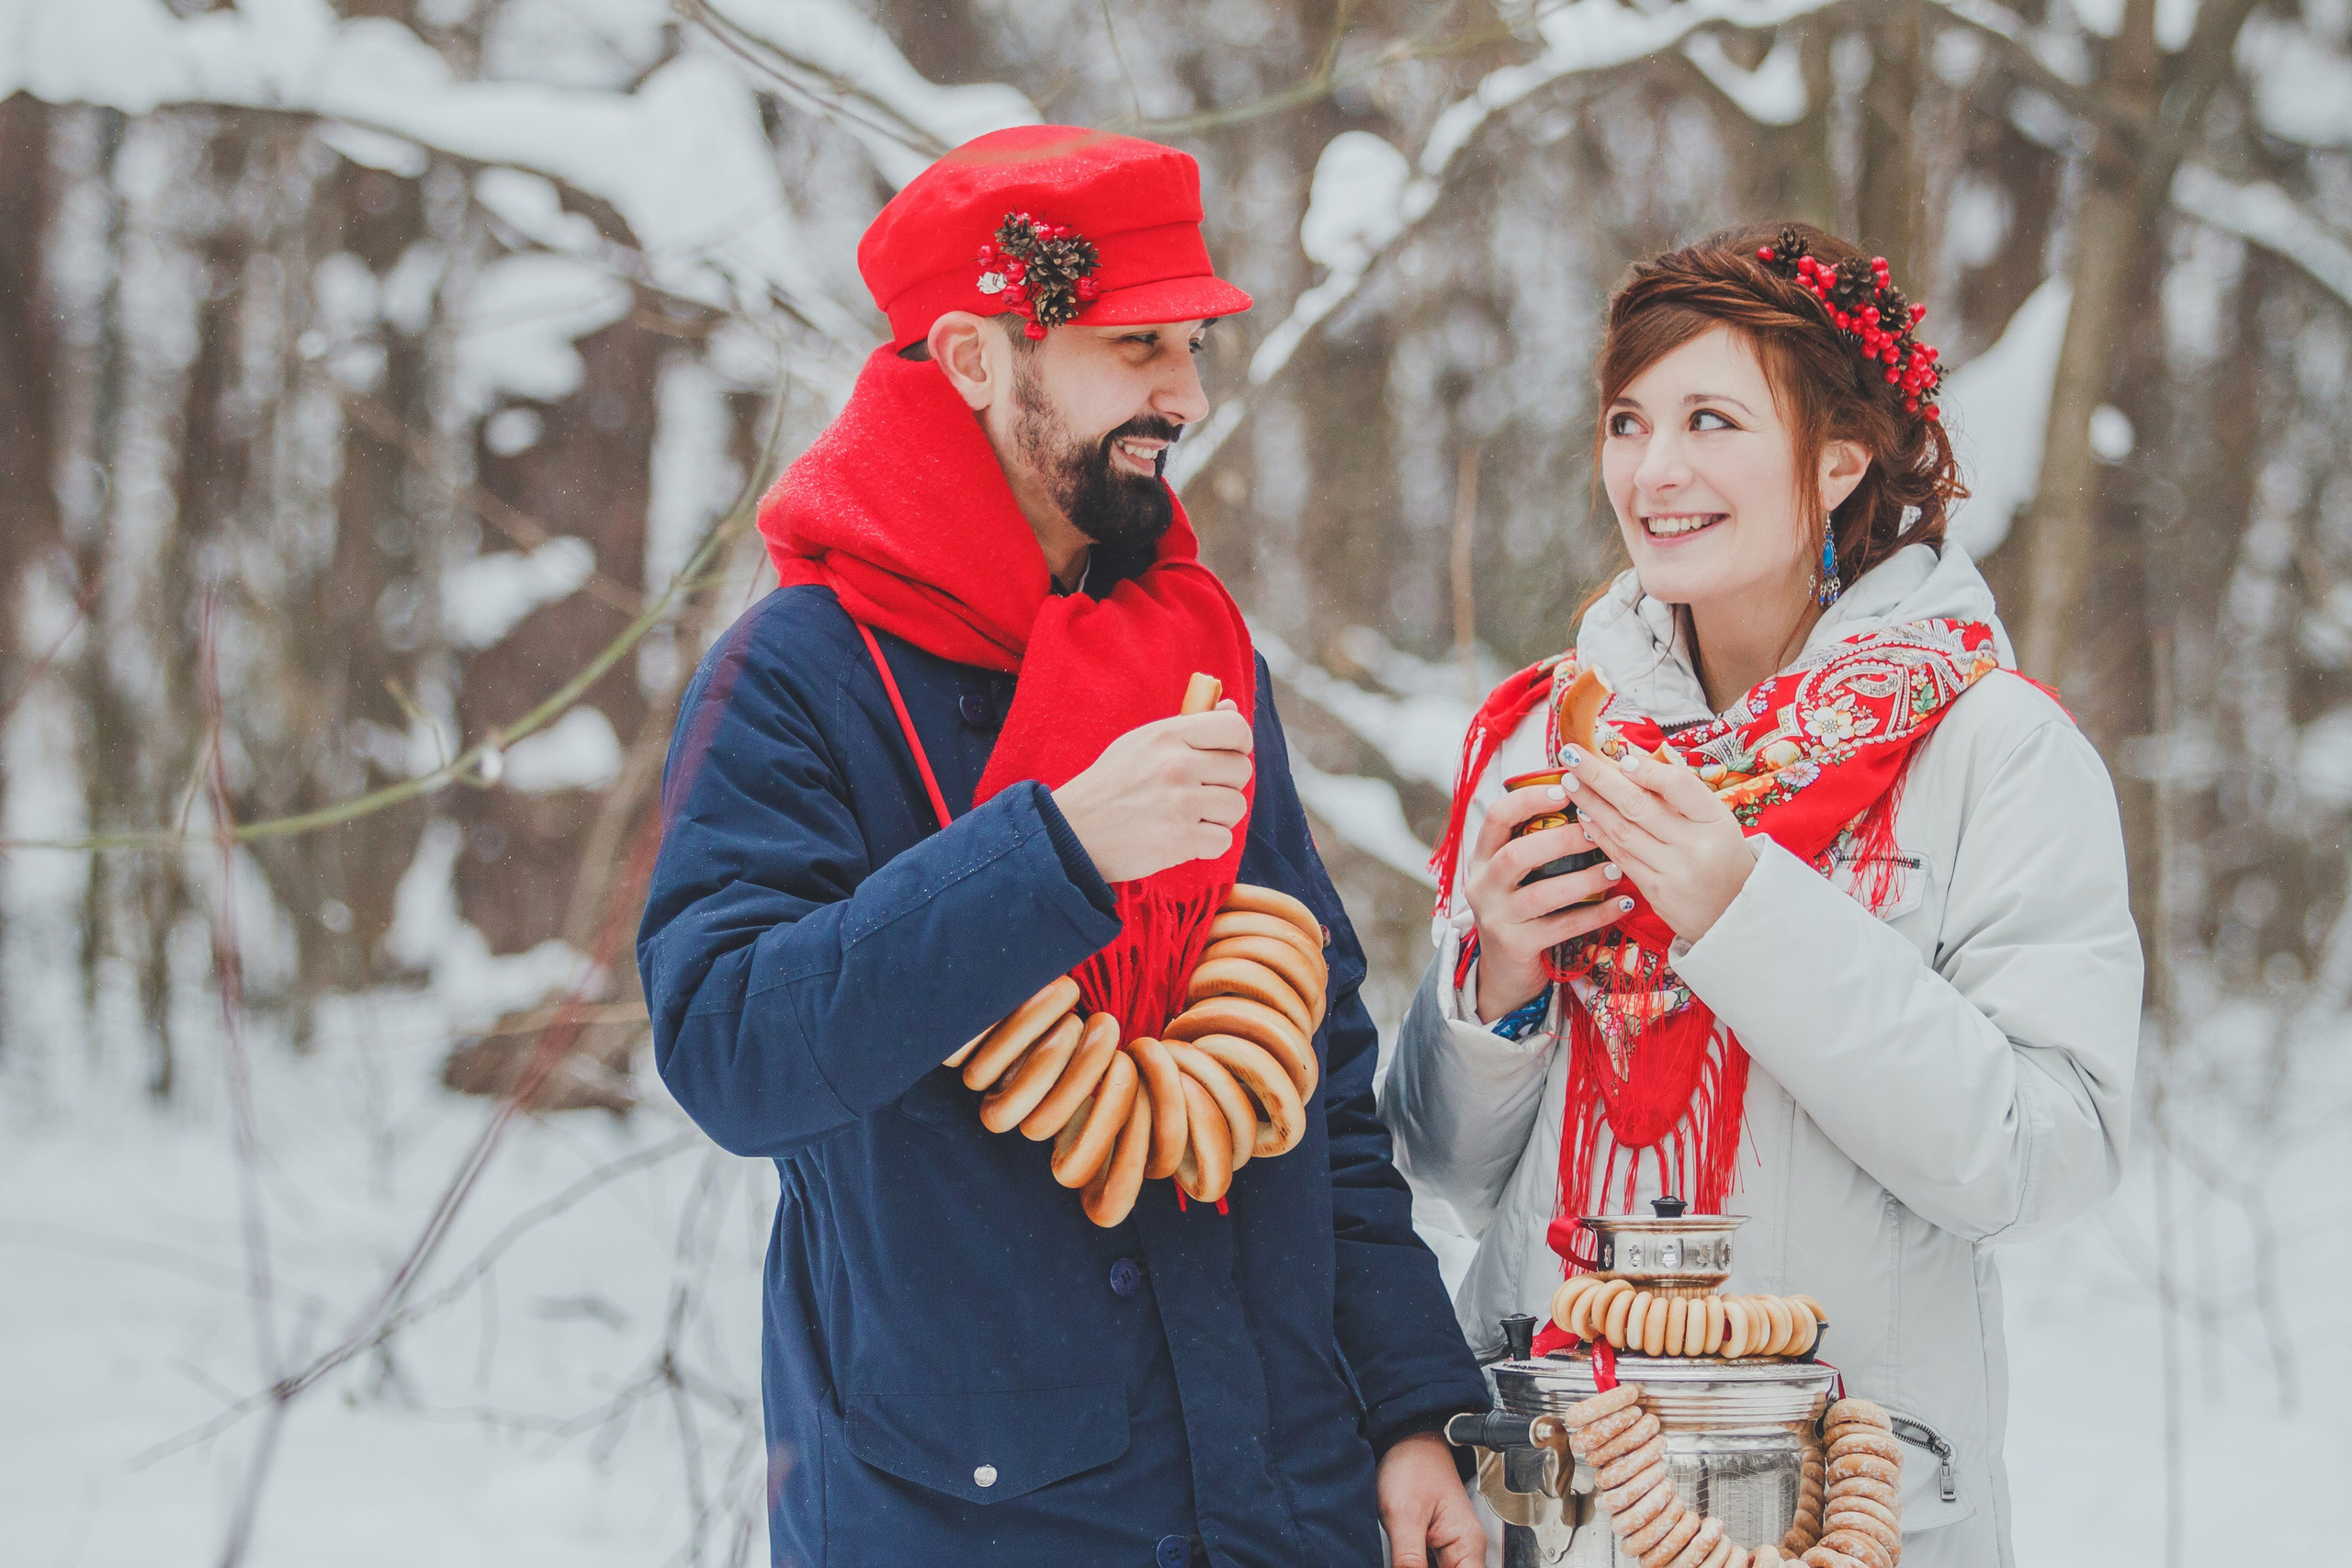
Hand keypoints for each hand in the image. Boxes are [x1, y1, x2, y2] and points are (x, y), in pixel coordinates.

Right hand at [1051, 700, 1252, 882]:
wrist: (1074, 830)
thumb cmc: (1111, 784)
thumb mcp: (1142, 742)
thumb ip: (1188, 726)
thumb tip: (1230, 706)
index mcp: (1168, 735)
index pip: (1235, 727)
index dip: (1239, 744)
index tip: (1226, 757)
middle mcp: (1177, 765)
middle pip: (1241, 770)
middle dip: (1225, 784)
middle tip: (1198, 793)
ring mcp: (1179, 804)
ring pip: (1236, 807)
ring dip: (1217, 817)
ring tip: (1188, 817)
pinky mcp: (1179, 840)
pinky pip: (1223, 840)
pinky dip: (1207, 844)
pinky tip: (1182, 838)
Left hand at [1377, 1431, 1485, 1567]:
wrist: (1408, 1439)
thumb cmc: (1413, 1464)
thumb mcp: (1404, 1514)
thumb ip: (1409, 1559)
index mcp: (1467, 1543)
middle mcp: (1465, 1549)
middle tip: (1405, 1562)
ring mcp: (1451, 1548)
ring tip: (1406, 1558)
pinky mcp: (1437, 1545)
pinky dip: (1417, 1567)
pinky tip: (1405, 1560)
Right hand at [1462, 782, 1630, 1021]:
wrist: (1505, 973)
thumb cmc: (1522, 911)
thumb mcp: (1517, 875)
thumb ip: (1537, 842)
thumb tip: (1586, 800)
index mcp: (1482, 857)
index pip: (1496, 817)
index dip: (1529, 799)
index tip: (1565, 790)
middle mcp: (1482, 885)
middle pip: (1515, 854)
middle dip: (1561, 839)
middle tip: (1597, 831)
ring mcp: (1496, 917)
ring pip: (1540, 894)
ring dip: (1584, 880)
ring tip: (1616, 869)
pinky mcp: (1515, 946)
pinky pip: (1561, 927)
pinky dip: (1595, 914)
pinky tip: (1622, 904)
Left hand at [1561, 741, 1756, 941]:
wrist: (1736, 914)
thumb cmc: (1722, 858)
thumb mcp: (1716, 821)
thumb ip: (1681, 794)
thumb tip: (1635, 761)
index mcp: (1715, 821)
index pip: (1677, 785)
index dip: (1646, 770)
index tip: (1621, 757)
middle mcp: (1695, 846)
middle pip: (1638, 805)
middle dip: (1599, 777)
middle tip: (1572, 756)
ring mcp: (1673, 871)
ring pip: (1622, 830)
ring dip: (1591, 803)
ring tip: (1570, 782)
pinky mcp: (1656, 891)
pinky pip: (1620, 856)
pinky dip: (1599, 834)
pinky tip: (1583, 815)